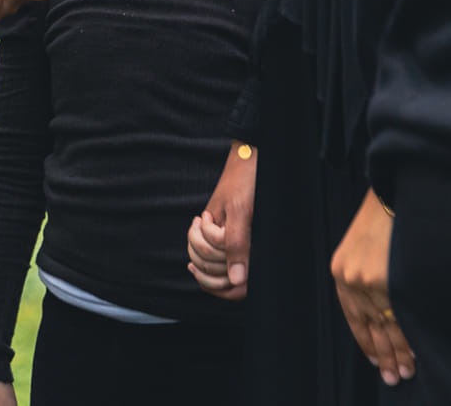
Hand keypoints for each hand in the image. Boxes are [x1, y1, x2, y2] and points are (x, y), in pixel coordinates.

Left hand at [188, 142, 255, 299]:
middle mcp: (248, 251)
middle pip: (216, 273)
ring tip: (200, 221)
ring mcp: (237, 244)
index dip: (215, 286)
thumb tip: (237, 280)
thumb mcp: (240, 212)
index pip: (236, 289)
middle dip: (200, 253)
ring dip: (196, 243)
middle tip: (200, 225)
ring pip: (209, 262)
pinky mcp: (228, 234)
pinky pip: (207, 249)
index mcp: (255, 250)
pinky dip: (196, 237)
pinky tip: (199, 223)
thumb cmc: (247, 183)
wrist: (246, 161)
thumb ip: (237, 245)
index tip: (195, 266)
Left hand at [330, 189, 413, 386]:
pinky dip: (410, 335)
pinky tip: (417, 351)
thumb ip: (366, 276)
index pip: (354, 317)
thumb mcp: (362, 247)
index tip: (375, 361)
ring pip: (387, 325)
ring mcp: (368, 280)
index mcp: (341, 271)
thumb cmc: (383, 218)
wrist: (395, 189)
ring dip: (399, 352)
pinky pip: (401, 314)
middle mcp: (351, 278)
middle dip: (384, 355)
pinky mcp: (387, 278)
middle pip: (370, 326)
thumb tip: (384, 311)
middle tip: (394, 376)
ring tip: (407, 371)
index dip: (366, 342)